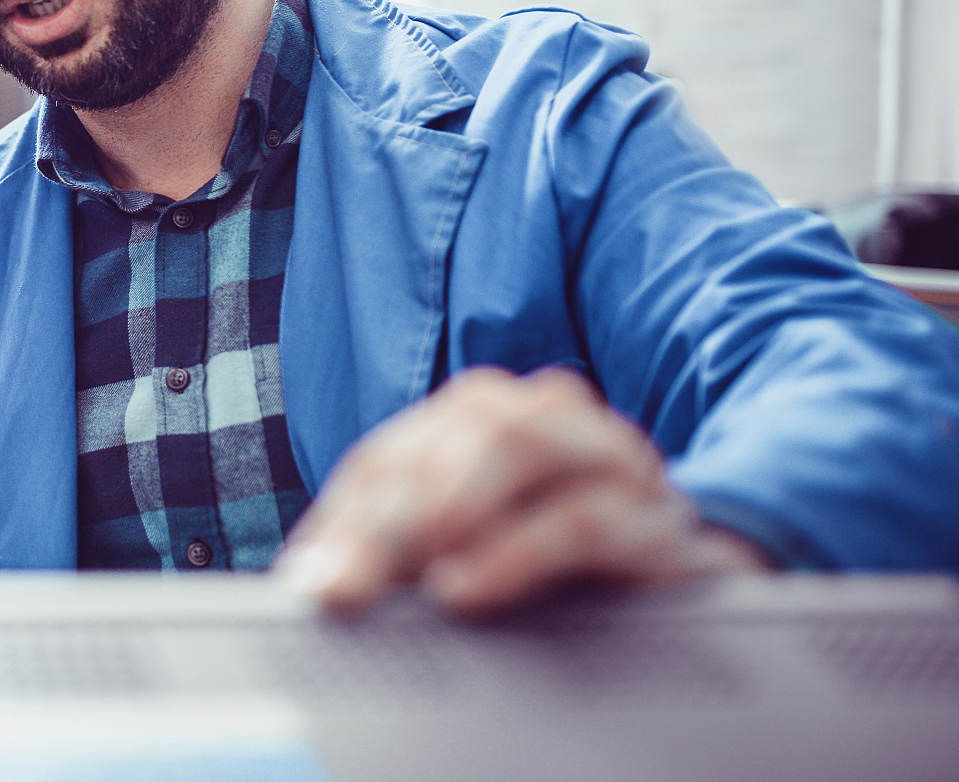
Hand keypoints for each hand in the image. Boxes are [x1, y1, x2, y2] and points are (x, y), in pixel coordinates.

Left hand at [273, 367, 769, 615]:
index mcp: (485, 419)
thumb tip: (315, 585)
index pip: (393, 455)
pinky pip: (587, 518)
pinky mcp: (664, 523)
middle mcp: (547, 420)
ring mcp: (612, 461)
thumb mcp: (472, 555)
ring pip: (517, 445)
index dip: (343, 517)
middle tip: (337, 592)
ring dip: (449, 507)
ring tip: (409, 574)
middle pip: (446, 441)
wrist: (704, 591)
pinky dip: (519, 552)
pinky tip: (470, 589)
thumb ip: (401, 556)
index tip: (307, 583)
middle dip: (382, 521)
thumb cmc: (563, 570)